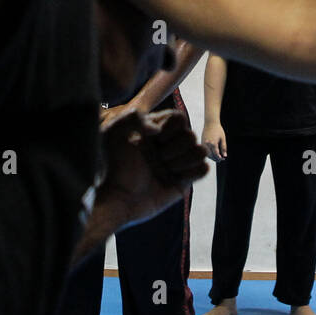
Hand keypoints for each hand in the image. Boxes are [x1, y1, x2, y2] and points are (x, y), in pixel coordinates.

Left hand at [95, 105, 208, 230]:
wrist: (116, 197)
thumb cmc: (112, 166)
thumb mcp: (113, 133)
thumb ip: (133, 117)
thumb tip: (158, 129)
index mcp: (155, 132)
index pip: (179, 118)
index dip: (171, 126)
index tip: (154, 137)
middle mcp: (168, 146)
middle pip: (191, 135)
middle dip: (175, 147)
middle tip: (158, 157)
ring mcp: (176, 164)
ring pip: (201, 151)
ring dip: (184, 160)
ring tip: (167, 168)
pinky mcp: (183, 182)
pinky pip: (203, 169)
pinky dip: (193, 171)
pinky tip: (177, 177)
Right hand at [201, 121, 225, 162]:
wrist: (210, 123)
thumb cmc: (218, 130)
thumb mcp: (223, 138)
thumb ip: (224, 147)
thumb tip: (225, 156)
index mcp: (213, 143)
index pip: (216, 154)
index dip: (219, 158)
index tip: (223, 159)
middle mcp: (207, 144)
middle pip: (211, 155)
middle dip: (216, 158)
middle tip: (221, 159)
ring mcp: (203, 143)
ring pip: (207, 154)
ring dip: (212, 157)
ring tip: (217, 157)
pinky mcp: (201, 143)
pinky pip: (204, 151)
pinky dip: (208, 153)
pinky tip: (212, 153)